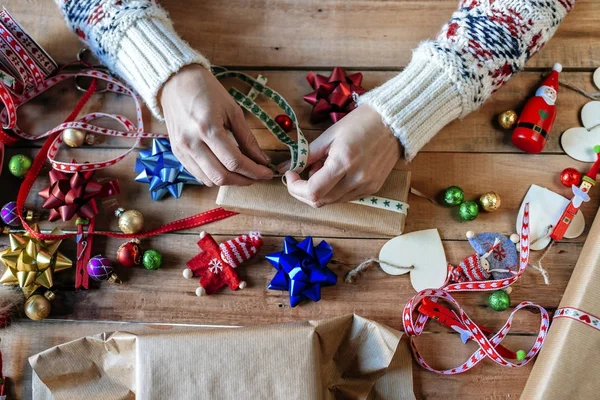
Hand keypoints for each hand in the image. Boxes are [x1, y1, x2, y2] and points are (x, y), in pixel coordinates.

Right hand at [160, 65, 272, 185]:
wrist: (176, 82)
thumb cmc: (207, 91)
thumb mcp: (233, 111)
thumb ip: (248, 138)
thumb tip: (262, 159)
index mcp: (208, 128)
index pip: (234, 162)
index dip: (254, 171)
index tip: (268, 172)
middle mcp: (192, 143)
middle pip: (222, 176)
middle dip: (244, 180)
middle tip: (258, 176)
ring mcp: (182, 150)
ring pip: (210, 180)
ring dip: (230, 181)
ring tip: (244, 174)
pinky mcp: (177, 153)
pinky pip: (198, 175)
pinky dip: (215, 177)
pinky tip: (226, 170)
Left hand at [283, 105, 400, 207]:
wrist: (394, 122)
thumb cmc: (360, 122)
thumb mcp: (329, 135)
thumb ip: (307, 154)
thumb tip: (285, 167)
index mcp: (343, 162)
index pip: (312, 191)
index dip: (295, 187)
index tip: (290, 174)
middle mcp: (356, 179)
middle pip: (320, 201)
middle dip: (303, 192)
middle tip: (299, 175)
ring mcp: (366, 187)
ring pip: (332, 202)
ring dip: (319, 191)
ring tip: (321, 169)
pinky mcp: (373, 189)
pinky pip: (345, 198)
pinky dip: (334, 191)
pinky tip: (336, 174)